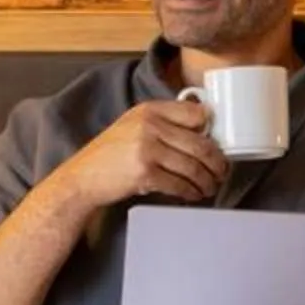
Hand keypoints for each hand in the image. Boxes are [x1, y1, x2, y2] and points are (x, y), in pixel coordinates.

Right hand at [60, 99, 229, 208]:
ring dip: (207, 181)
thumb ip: (163, 124)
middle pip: (200, 144)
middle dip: (217, 163)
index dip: (212, 131)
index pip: (196, 114)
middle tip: (221, 172)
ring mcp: (146, 150)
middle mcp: (149, 126)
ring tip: (209, 187)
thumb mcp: (133, 126)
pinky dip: (191, 192)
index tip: (218, 144)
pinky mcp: (144, 174)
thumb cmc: (110, 154)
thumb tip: (201, 133)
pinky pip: (179, 184)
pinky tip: (193, 194)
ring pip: (193, 167)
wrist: (83, 178)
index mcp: (150, 110)